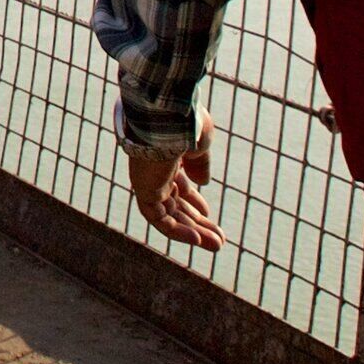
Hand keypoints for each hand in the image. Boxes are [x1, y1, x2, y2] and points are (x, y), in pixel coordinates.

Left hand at [125, 110, 222, 249]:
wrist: (168, 117)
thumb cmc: (186, 124)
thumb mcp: (200, 144)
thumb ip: (200, 163)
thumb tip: (203, 182)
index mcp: (167, 157)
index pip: (178, 186)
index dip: (193, 202)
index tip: (208, 214)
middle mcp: (155, 171)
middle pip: (176, 205)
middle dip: (197, 224)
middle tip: (219, 241)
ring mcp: (149, 181)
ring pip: (170, 215)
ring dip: (192, 232)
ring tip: (217, 245)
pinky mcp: (144, 190)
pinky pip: (159, 219)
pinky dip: (176, 231)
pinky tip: (197, 240)